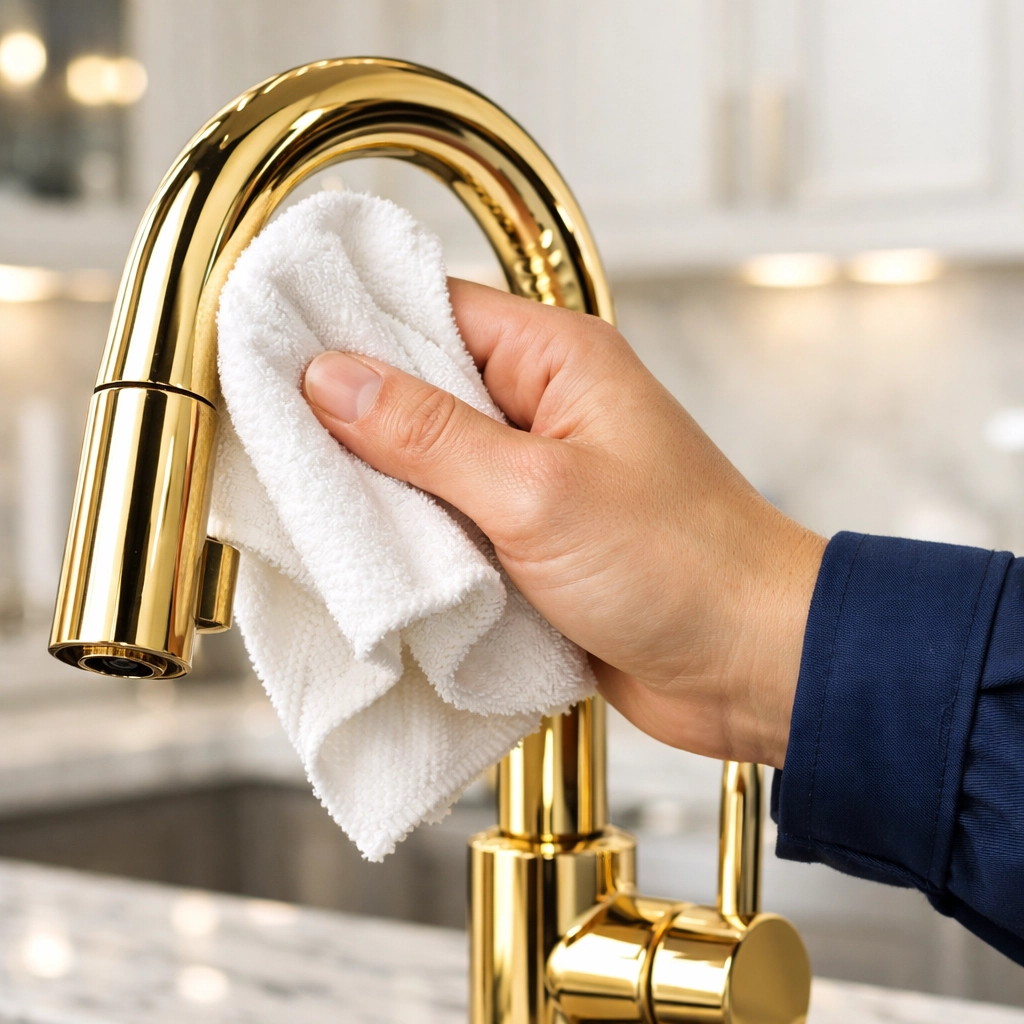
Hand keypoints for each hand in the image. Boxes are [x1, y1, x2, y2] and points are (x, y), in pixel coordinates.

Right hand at [302, 279, 825, 767]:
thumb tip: (329, 380)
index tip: (268, 347)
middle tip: (271, 441)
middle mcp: (541, 409)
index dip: (349, 327)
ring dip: (379, 494)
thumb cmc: (679, 566)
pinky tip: (364, 560)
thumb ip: (429, 436)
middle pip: (419, 392)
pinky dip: (412, 545)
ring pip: (427, 467)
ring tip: (303, 506)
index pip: (429, 311)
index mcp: (555, 360)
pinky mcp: (529, 543)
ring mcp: (533, 479)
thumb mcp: (537, 491)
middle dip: (350, 421)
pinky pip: (450, 528)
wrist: (749, 667)